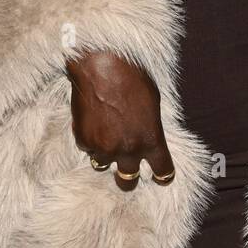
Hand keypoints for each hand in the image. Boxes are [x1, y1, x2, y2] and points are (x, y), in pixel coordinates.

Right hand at [66, 49, 174, 190]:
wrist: (101, 65)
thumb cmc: (131, 77)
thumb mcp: (152, 102)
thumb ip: (150, 126)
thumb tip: (146, 135)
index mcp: (151, 140)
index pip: (163, 172)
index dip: (162, 175)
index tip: (159, 176)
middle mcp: (128, 149)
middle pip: (128, 181)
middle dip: (128, 177)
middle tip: (127, 171)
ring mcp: (104, 147)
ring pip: (102, 164)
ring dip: (104, 154)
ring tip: (104, 135)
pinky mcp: (84, 140)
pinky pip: (87, 148)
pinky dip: (89, 139)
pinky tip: (91, 120)